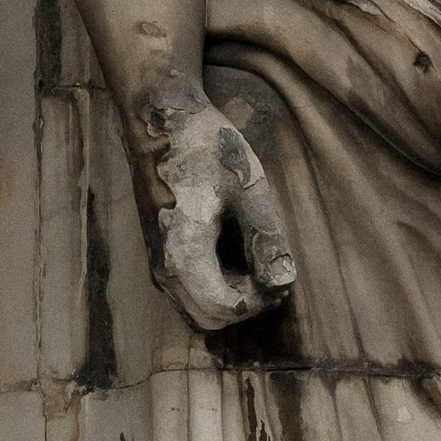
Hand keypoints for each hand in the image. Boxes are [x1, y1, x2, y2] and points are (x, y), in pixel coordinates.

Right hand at [140, 96, 294, 332]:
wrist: (159, 120)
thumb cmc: (205, 147)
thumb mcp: (247, 187)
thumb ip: (266, 238)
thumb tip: (283, 283)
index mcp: (184, 252)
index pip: (224, 309)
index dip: (259, 302)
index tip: (280, 278)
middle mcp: (164, 268)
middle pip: (209, 320)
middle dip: (246, 306)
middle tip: (272, 275)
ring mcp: (157, 264)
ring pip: (196, 311)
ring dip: (230, 300)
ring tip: (256, 266)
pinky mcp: (158, 256)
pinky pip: (187, 294)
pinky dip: (215, 290)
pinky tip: (235, 257)